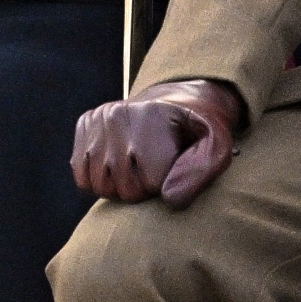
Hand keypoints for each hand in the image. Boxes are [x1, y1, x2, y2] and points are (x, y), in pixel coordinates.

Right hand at [73, 78, 244, 205]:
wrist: (175, 102)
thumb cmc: (199, 131)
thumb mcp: (217, 145)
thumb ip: (201, 171)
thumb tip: (169, 199)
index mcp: (151, 116)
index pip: (153, 183)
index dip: (169, 187)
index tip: (177, 171)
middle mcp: (117, 116)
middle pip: (125, 189)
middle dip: (145, 190)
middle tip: (158, 173)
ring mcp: (97, 120)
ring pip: (101, 187)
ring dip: (121, 188)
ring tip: (138, 171)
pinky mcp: (85, 125)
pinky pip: (83, 179)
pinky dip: (100, 181)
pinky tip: (118, 168)